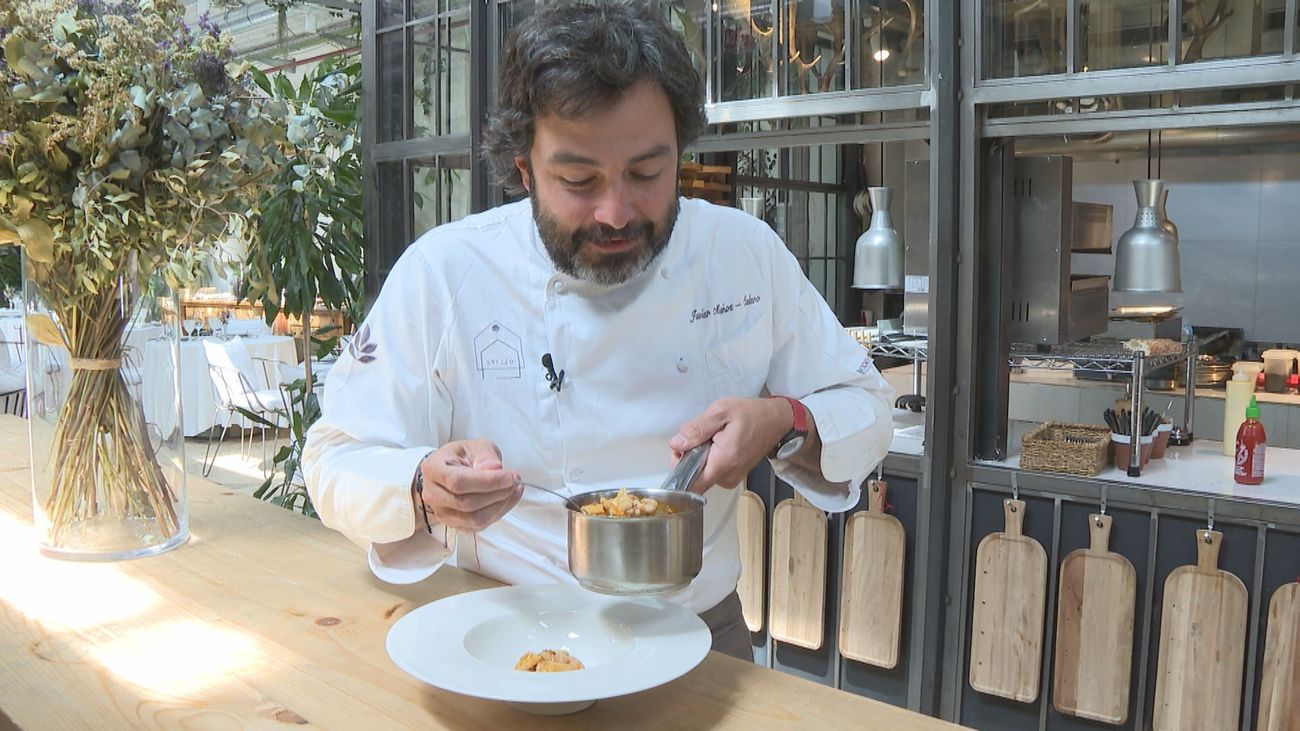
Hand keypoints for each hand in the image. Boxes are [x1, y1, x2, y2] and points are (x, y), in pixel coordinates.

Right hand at [416, 439, 522, 532]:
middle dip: (497, 493)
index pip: (458, 482)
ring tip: (513, 489)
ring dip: (500, 505)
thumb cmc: (462, 457)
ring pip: (474, 519)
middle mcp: (432, 494)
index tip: (510, 476)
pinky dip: (499, 513)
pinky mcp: (455, 524)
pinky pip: (479, 526)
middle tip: (514, 481)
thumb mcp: (475, 446)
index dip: (487, 481)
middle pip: (466, 503)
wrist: (451, 470)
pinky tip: (509, 499)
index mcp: (433, 469)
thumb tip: (495, 469)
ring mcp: (442, 512)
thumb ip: (485, 456)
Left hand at [669, 397, 791, 492]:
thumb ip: (697, 429)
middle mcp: (727, 476)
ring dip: (700, 456)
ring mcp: (731, 478)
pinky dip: (710, 458)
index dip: (679, 466)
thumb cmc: (753, 414)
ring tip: (714, 437)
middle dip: (689, 456)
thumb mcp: (721, 411)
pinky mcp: (733, 476)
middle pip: (693, 476)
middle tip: (701, 436)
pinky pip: (711, 471)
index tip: (682, 449)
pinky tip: (719, 443)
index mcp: (723, 462)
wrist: (777, 420)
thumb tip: (677, 443)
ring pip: (701, 473)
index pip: (690, 483)